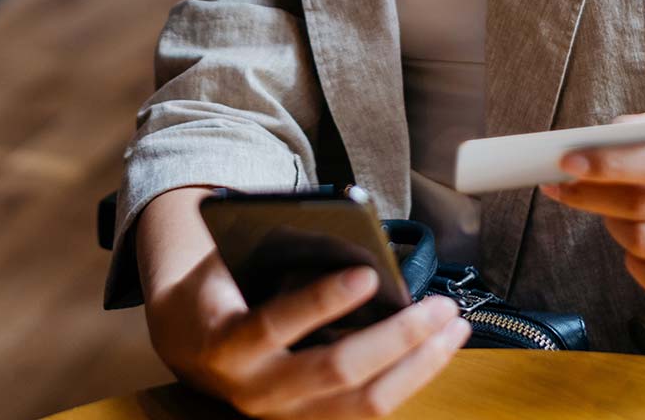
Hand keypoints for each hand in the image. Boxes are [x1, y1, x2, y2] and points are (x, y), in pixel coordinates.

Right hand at [142, 253, 470, 417]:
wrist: (192, 346)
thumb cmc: (222, 291)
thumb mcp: (231, 264)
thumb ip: (277, 254)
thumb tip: (350, 241)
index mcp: (230, 343)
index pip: (277, 324)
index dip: (322, 300)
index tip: (368, 273)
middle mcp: (257, 390)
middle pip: (338, 370)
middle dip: (397, 337)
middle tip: (439, 305)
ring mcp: (287, 416)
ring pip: (366, 402)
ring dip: (418, 364)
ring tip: (452, 327)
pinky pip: (371, 411)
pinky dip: (410, 380)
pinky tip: (436, 351)